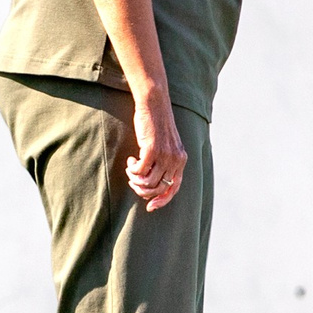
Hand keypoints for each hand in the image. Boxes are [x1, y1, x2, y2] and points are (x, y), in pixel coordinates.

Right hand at [126, 87, 186, 210]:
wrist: (154, 105)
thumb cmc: (156, 126)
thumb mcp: (166, 146)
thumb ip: (164, 162)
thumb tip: (152, 186)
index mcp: (181, 160)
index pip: (174, 188)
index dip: (162, 200)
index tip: (149, 207)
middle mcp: (175, 160)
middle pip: (158, 189)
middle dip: (143, 190)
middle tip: (133, 181)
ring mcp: (164, 155)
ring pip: (148, 182)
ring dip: (135, 179)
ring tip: (131, 169)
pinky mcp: (152, 150)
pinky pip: (139, 171)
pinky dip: (132, 169)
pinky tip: (131, 160)